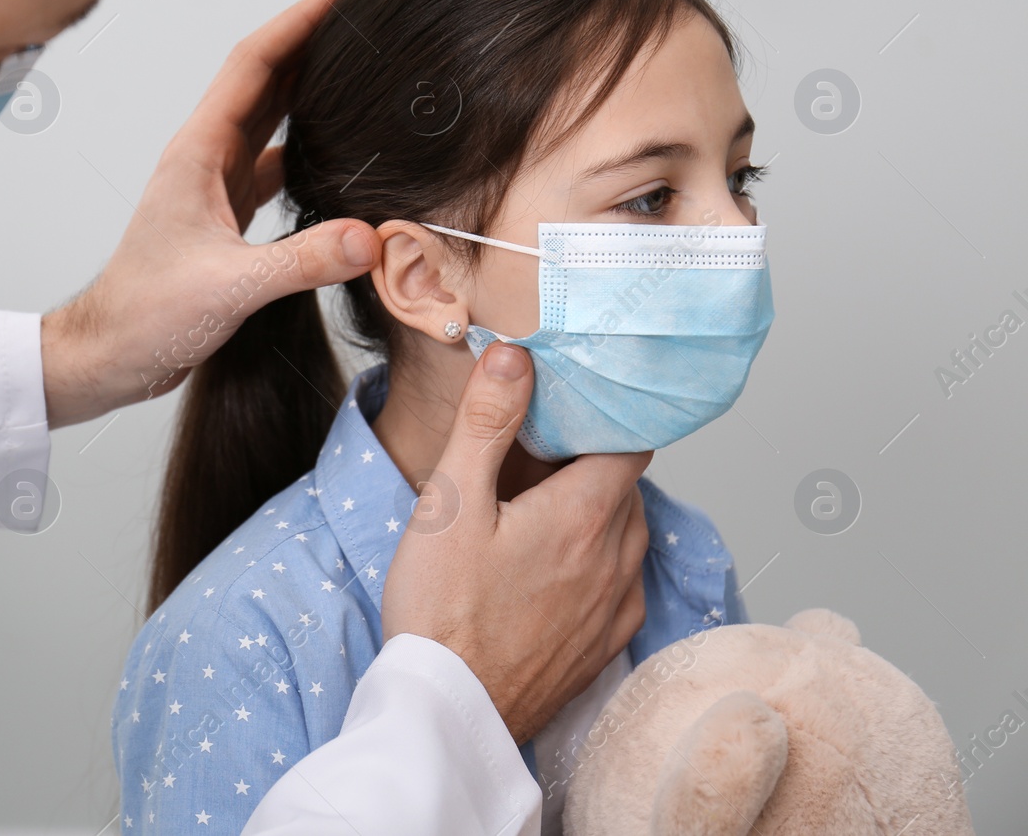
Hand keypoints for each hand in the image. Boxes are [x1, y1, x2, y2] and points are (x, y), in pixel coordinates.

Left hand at [40, 0, 379, 427]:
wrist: (111, 354)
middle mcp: (205, 158)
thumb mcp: (229, 288)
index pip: (254, 64)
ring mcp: (214, 185)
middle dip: (312, 39)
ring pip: (270, 119)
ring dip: (309, 88)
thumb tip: (369, 237)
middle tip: (364, 12)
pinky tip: (339, 154)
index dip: (299, 21)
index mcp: (197, 153)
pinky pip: (274, 164)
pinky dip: (307, 148)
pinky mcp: (225, 217)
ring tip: (358, 67)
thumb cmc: (145, 316)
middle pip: (265, 79)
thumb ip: (300, 262)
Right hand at [381, 343, 650, 743]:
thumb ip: (486, 424)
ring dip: (597, 512)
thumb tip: (514, 357)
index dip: (605, 417)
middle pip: (626, 486)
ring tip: (541, 505)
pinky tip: (551, 566)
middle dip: (592, 461)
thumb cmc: (441, 613)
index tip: (571, 406)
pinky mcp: (603, 645)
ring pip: (626, 534)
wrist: (448, 713)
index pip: (630, 441)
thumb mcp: (450, 502)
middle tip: (541, 451)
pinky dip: (597, 562)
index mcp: (584, 515)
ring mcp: (615, 607)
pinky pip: (621, 583)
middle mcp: (615, 559)